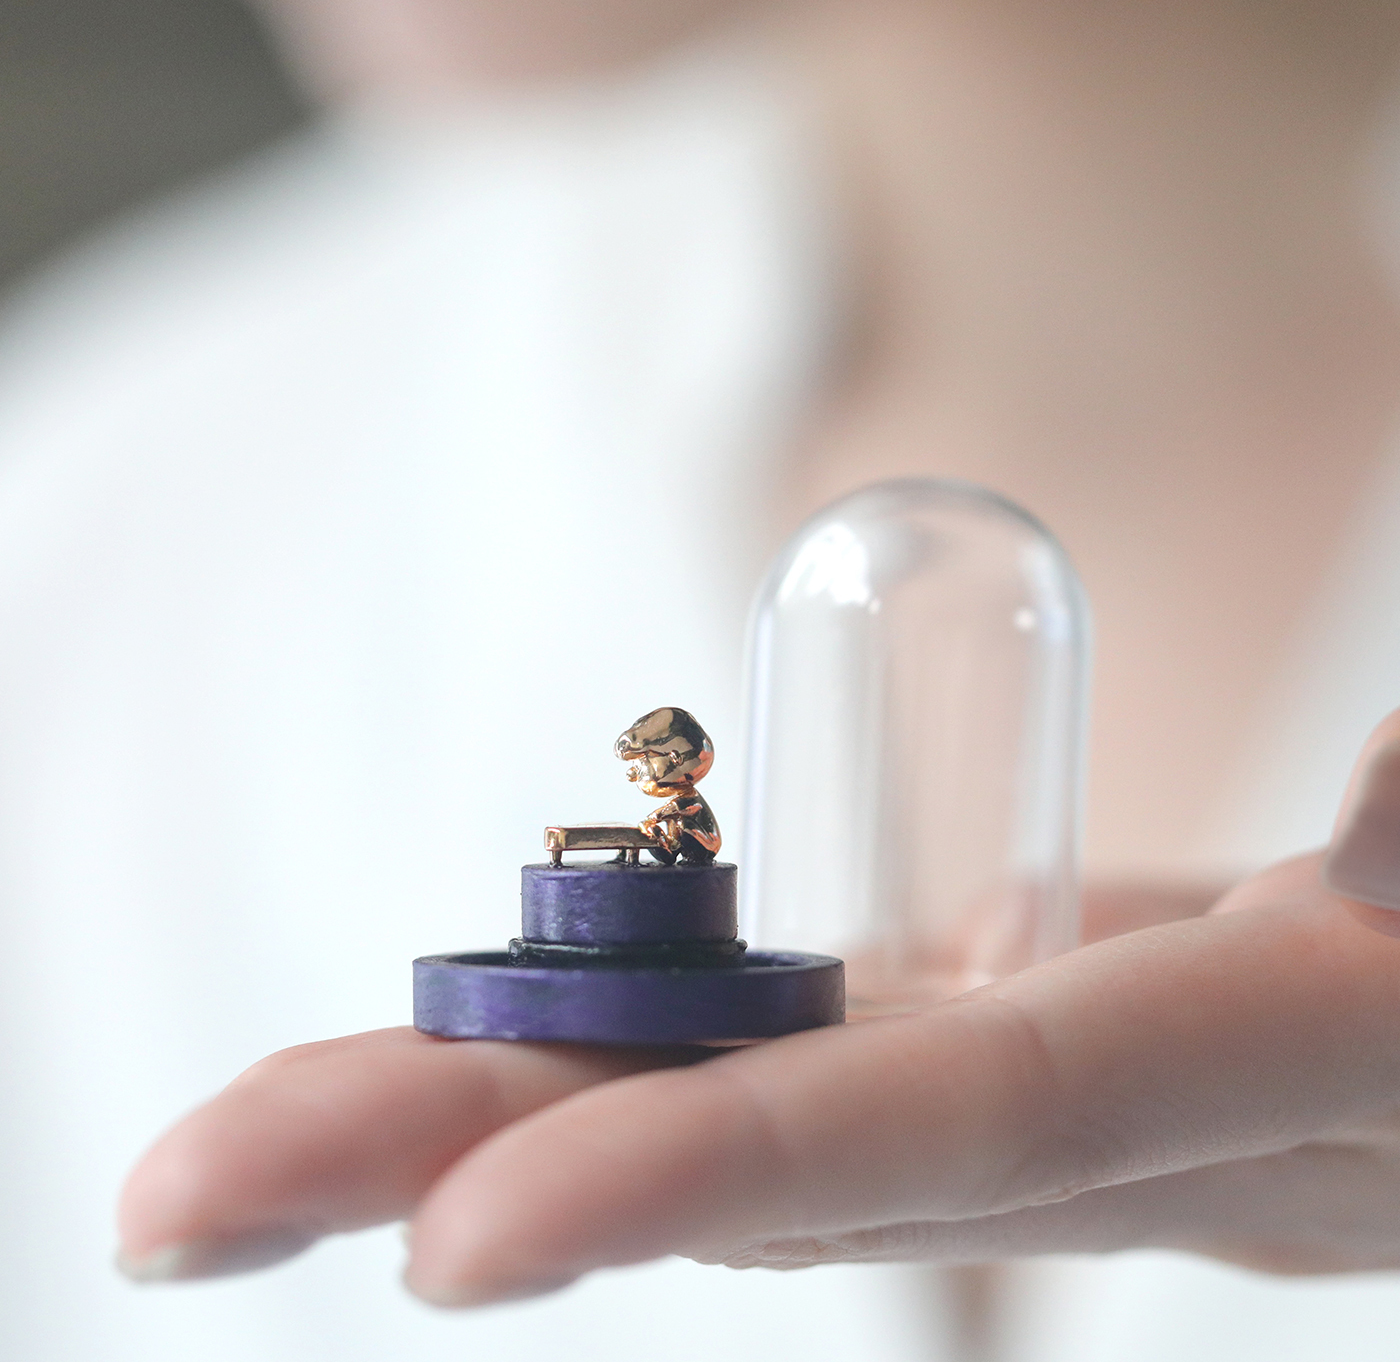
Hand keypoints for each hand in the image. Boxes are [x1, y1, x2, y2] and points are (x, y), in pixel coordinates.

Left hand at [118, 713, 1399, 1303]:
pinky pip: (772, 1058)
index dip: (711, 1169)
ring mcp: (1007, 1092)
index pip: (943, 1121)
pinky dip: (605, 1068)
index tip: (449, 1247)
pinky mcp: (982, 1034)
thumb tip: (1388, 798)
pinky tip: (428, 1092)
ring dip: (479, 1115)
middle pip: (735, 1138)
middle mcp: (1071, 1124)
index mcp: (1223, 1079)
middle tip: (181, 1194)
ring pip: (722, 1104)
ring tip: (244, 1152)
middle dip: (457, 1159)